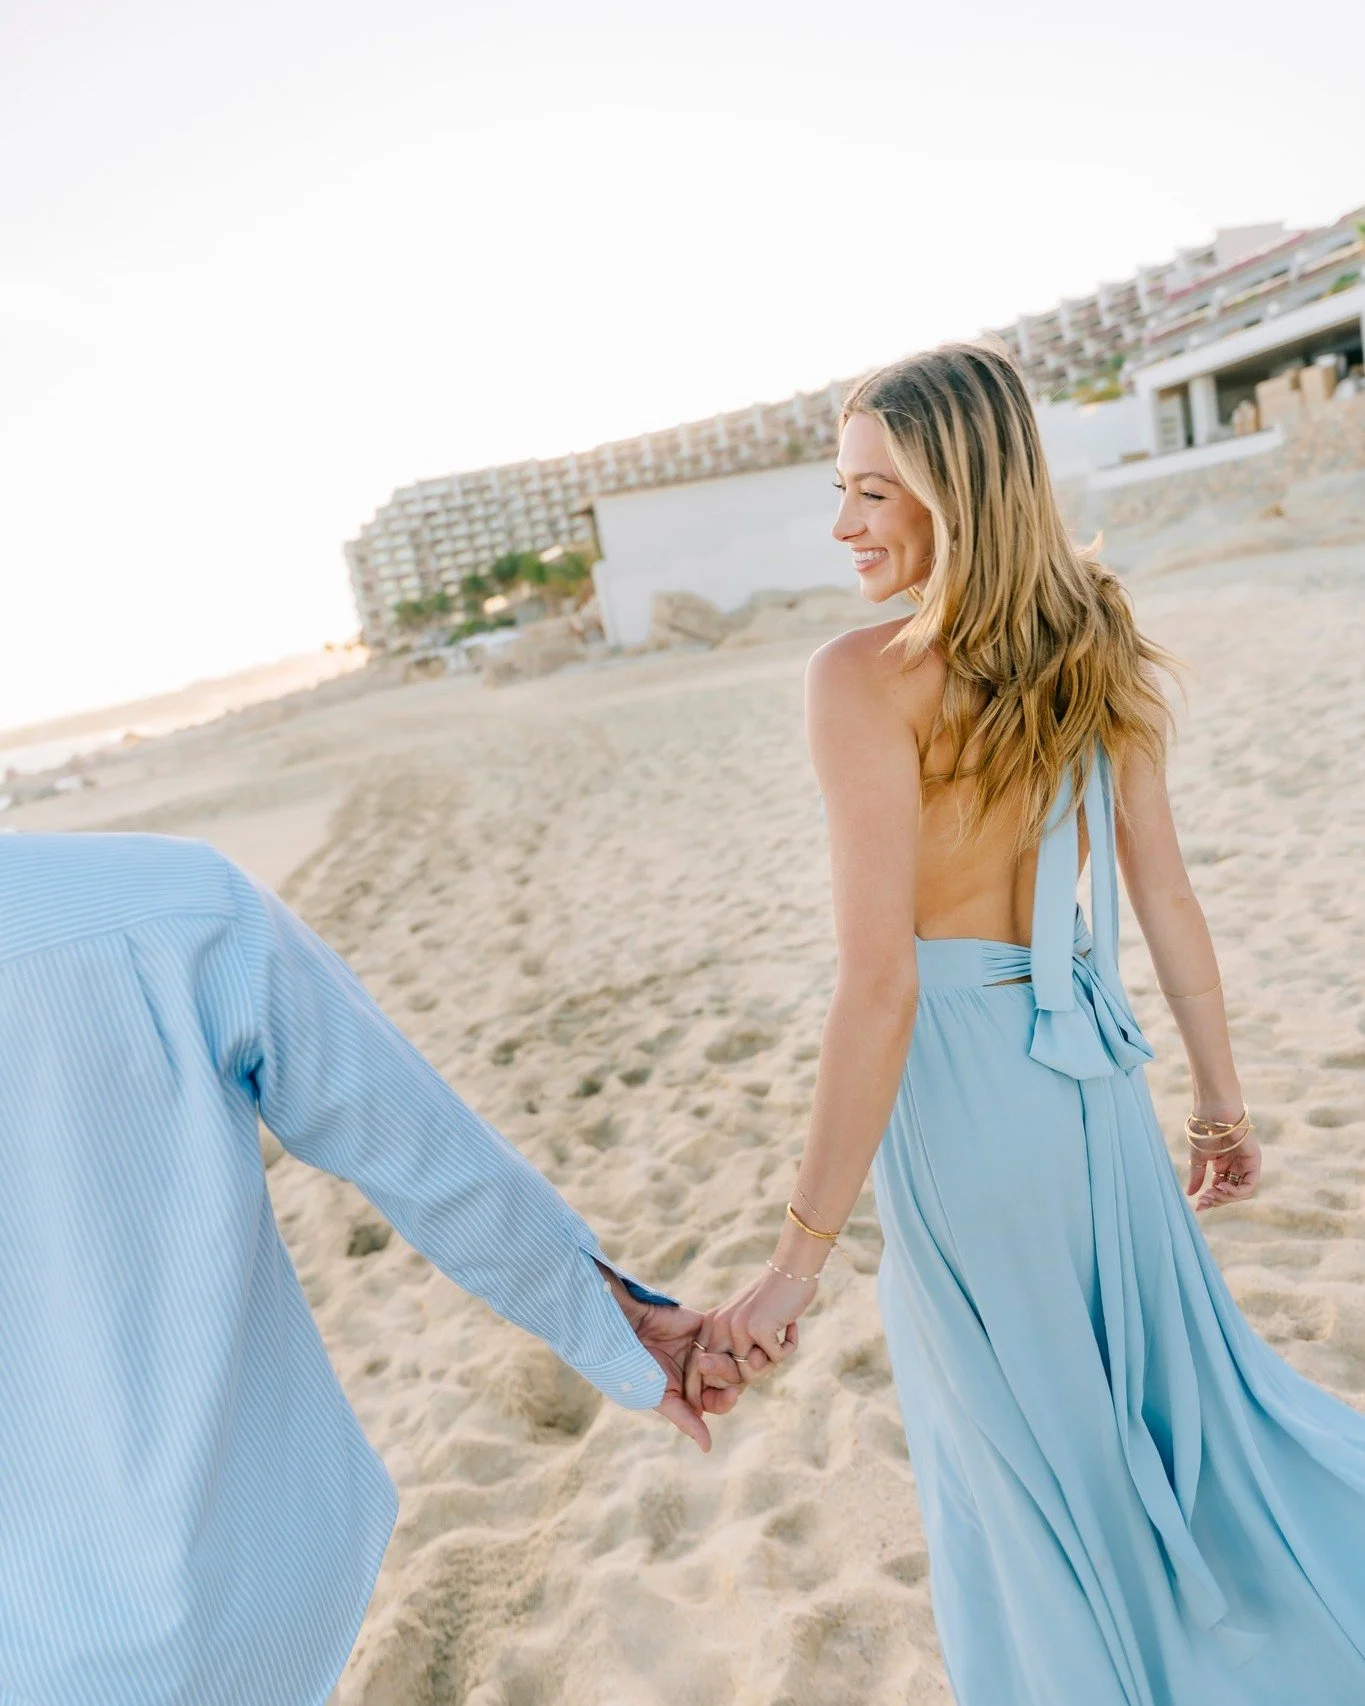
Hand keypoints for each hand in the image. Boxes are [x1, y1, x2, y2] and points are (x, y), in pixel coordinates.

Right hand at [597, 1266, 746, 1451]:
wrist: (628, 1330)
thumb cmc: (639, 1368)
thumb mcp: (662, 1397)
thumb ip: (685, 1420)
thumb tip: (707, 1449)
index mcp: (688, 1391)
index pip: (718, 1401)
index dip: (726, 1400)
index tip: (730, 1395)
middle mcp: (699, 1371)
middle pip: (729, 1381)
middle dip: (728, 1381)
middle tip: (719, 1376)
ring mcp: (704, 1348)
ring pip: (730, 1359)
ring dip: (723, 1361)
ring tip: (704, 1359)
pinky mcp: (706, 1326)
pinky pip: (726, 1335)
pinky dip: (724, 1340)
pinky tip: (716, 1342)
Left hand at [683, 1266, 814, 1411]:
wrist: (791, 1272)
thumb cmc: (770, 1306)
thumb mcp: (744, 1332)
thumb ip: (735, 1360)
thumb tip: (732, 1393)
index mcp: (707, 1328)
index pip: (697, 1371)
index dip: (706, 1394)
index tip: (718, 1402)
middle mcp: (716, 1327)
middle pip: (726, 1378)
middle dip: (749, 1376)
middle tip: (767, 1350)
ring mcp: (735, 1327)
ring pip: (753, 1373)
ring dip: (772, 1361)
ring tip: (777, 1337)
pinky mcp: (757, 1328)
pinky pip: (777, 1359)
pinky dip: (789, 1345)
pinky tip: (790, 1324)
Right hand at [1188, 1134, 1261, 1211]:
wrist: (1212, 1113)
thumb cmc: (1203, 1130)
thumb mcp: (1198, 1158)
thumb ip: (1197, 1176)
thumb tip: (1190, 1194)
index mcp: (1223, 1164)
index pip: (1220, 1188)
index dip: (1211, 1199)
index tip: (1198, 1205)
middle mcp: (1236, 1166)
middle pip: (1231, 1192)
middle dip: (1217, 1200)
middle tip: (1203, 1201)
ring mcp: (1246, 1164)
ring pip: (1241, 1192)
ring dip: (1225, 1197)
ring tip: (1210, 1194)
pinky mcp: (1254, 1161)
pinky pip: (1249, 1185)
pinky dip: (1236, 1192)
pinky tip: (1221, 1188)